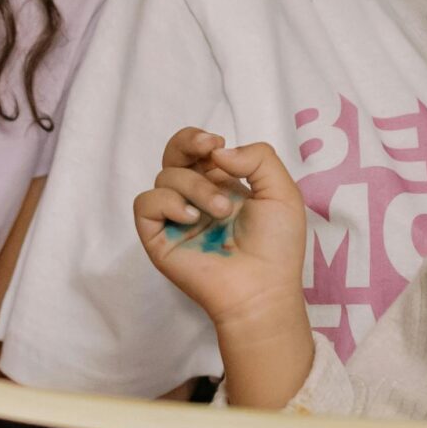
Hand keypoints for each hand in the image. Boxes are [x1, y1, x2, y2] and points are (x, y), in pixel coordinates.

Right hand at [134, 131, 307, 330]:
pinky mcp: (159, 239)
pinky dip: (166, 202)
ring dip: (195, 186)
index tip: (215, 142)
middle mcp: (196, 199)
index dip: (199, 139)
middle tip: (207, 149)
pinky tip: (192, 218)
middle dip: (185, 142)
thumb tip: (217, 151)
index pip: (197, 151)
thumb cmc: (277, 246)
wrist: (263, 288)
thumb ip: (258, 157)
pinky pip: (145, 205)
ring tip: (221, 211)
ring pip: (165, 177)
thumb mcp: (281, 191)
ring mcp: (176, 219)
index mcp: (222, 186)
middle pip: (173, 155)